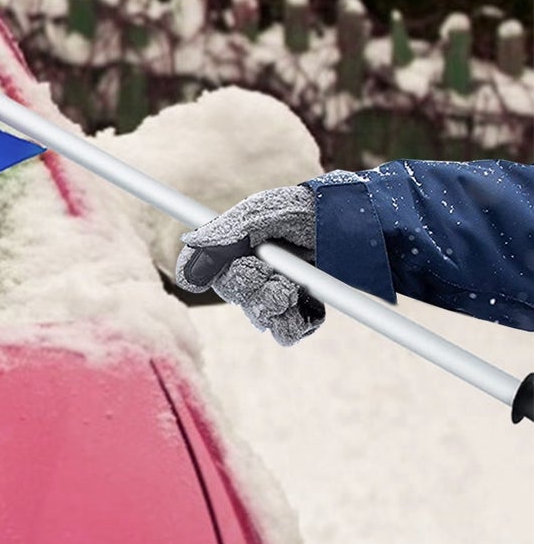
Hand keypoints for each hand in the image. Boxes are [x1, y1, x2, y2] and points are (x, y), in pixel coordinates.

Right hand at [175, 185, 325, 345]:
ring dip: (278, 307)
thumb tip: (187, 263)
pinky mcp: (300, 312)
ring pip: (261, 320)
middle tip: (280, 277)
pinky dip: (300, 321)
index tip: (249, 265)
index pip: (206, 272)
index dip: (223, 274)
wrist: (357, 226)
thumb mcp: (262, 214)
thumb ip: (224, 236)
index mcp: (234, 248)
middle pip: (236, 298)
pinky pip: (288, 333)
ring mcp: (275, 294)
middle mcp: (251, 273)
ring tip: (295, 289)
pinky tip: (311, 301)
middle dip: (257, 289)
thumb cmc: (306, 210)